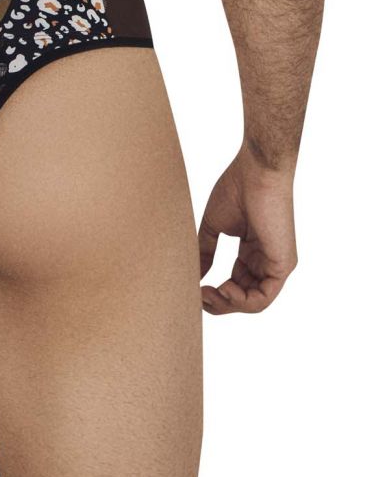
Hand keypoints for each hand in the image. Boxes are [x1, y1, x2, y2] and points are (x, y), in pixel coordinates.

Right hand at [198, 146, 297, 314]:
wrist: (255, 172)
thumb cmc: (237, 189)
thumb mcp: (214, 227)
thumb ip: (206, 252)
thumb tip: (194, 275)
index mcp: (253, 252)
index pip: (237, 284)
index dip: (216, 292)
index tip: (195, 288)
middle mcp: (266, 261)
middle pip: (244, 298)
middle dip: (219, 303)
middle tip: (199, 296)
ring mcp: (277, 264)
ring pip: (253, 303)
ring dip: (228, 305)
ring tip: (208, 294)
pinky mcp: (283, 265)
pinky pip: (264, 298)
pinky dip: (242, 302)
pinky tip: (224, 289)